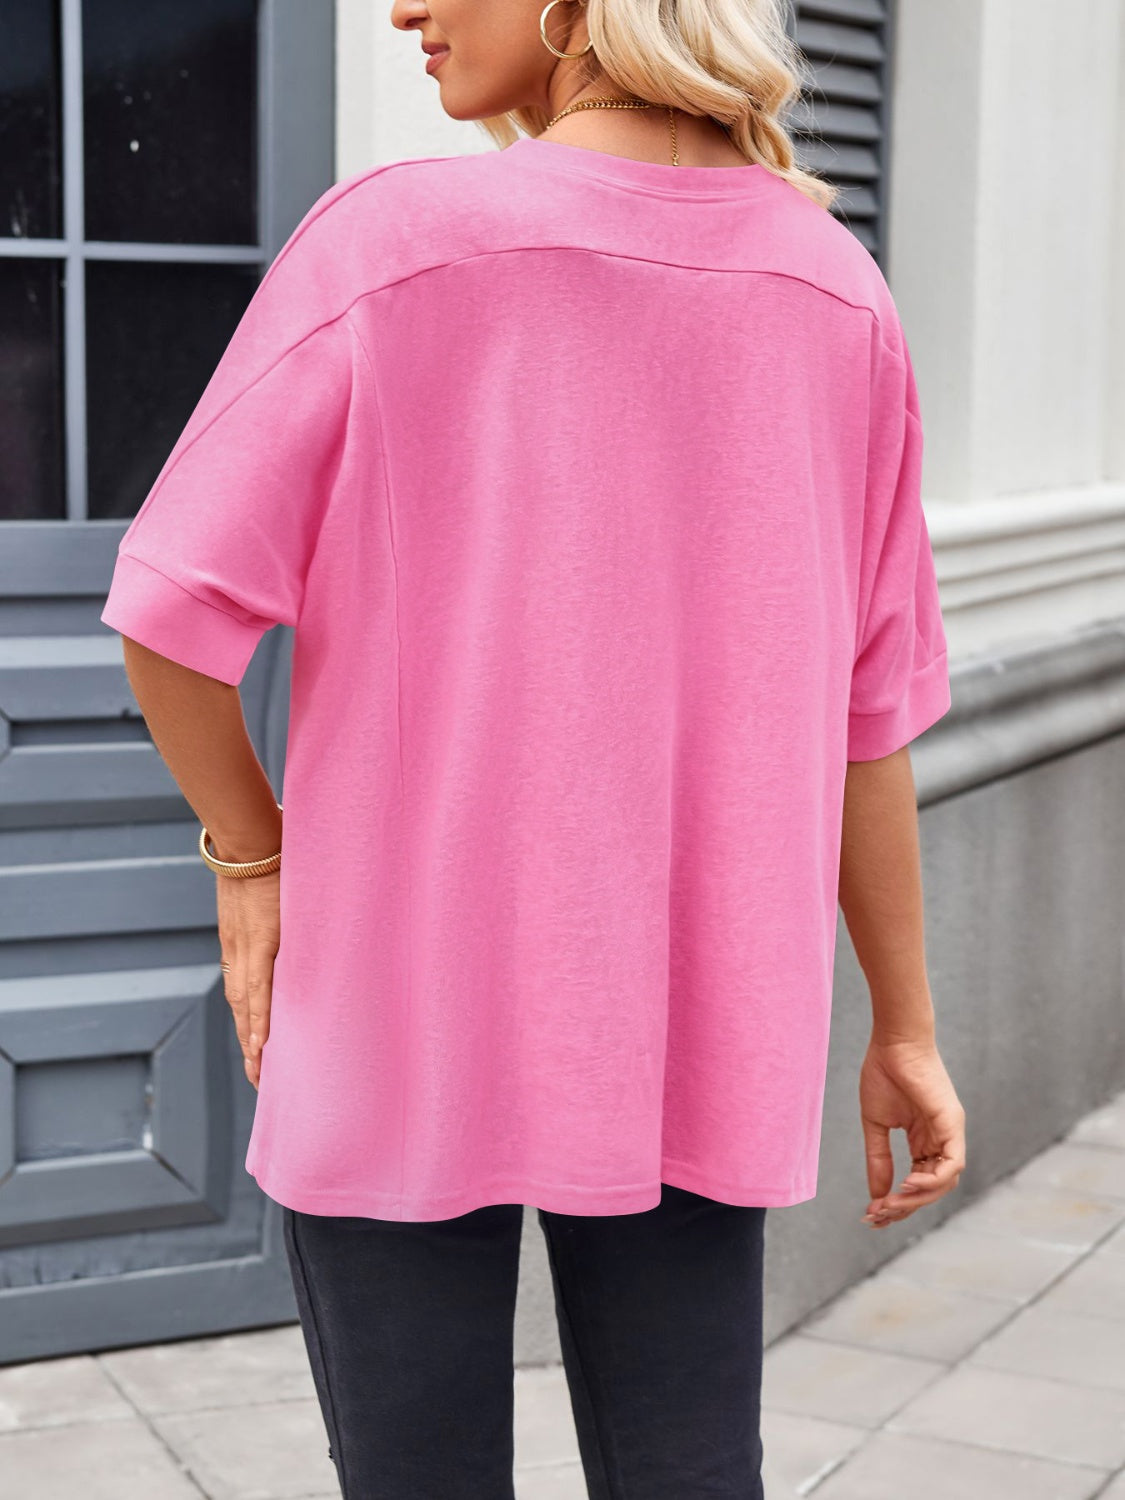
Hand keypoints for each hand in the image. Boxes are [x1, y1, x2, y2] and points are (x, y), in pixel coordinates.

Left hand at [216, 869, 279, 1089]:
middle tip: (258, 1077)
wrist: (251, 838)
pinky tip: (263, 1044)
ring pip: (247, 1006)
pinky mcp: (262, 944)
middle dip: (249, 1042)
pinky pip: (260, 990)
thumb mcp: (260, 889)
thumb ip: (273, 908)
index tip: (254, 1049)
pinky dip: (259, 1019)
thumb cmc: (261, 853)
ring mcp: (248, 949)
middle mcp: (239, 951)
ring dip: (253, 1041)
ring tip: (260, 1072)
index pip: (241, 990)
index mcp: (240, 940)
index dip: (247, 1021)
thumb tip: (289, 912)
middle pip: (241, 1006)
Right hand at [859, 1034, 964, 1228]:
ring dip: (917, 1199)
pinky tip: (906, 1185)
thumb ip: (879, 1159)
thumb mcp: (877, 1124)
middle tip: (877, 1215)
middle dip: (904, 1207)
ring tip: (890, 1204)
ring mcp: (950, 1133)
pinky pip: (950, 1164)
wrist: (893, 1043)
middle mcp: (941, 1141)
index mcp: (924, 1140)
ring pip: (944, 1182)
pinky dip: (931, 1181)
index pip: (917, 1182)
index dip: (897, 1202)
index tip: (871, 1213)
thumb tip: (877, 1195)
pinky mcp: (952, 1124)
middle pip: (931, 1188)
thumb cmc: (884, 1073)